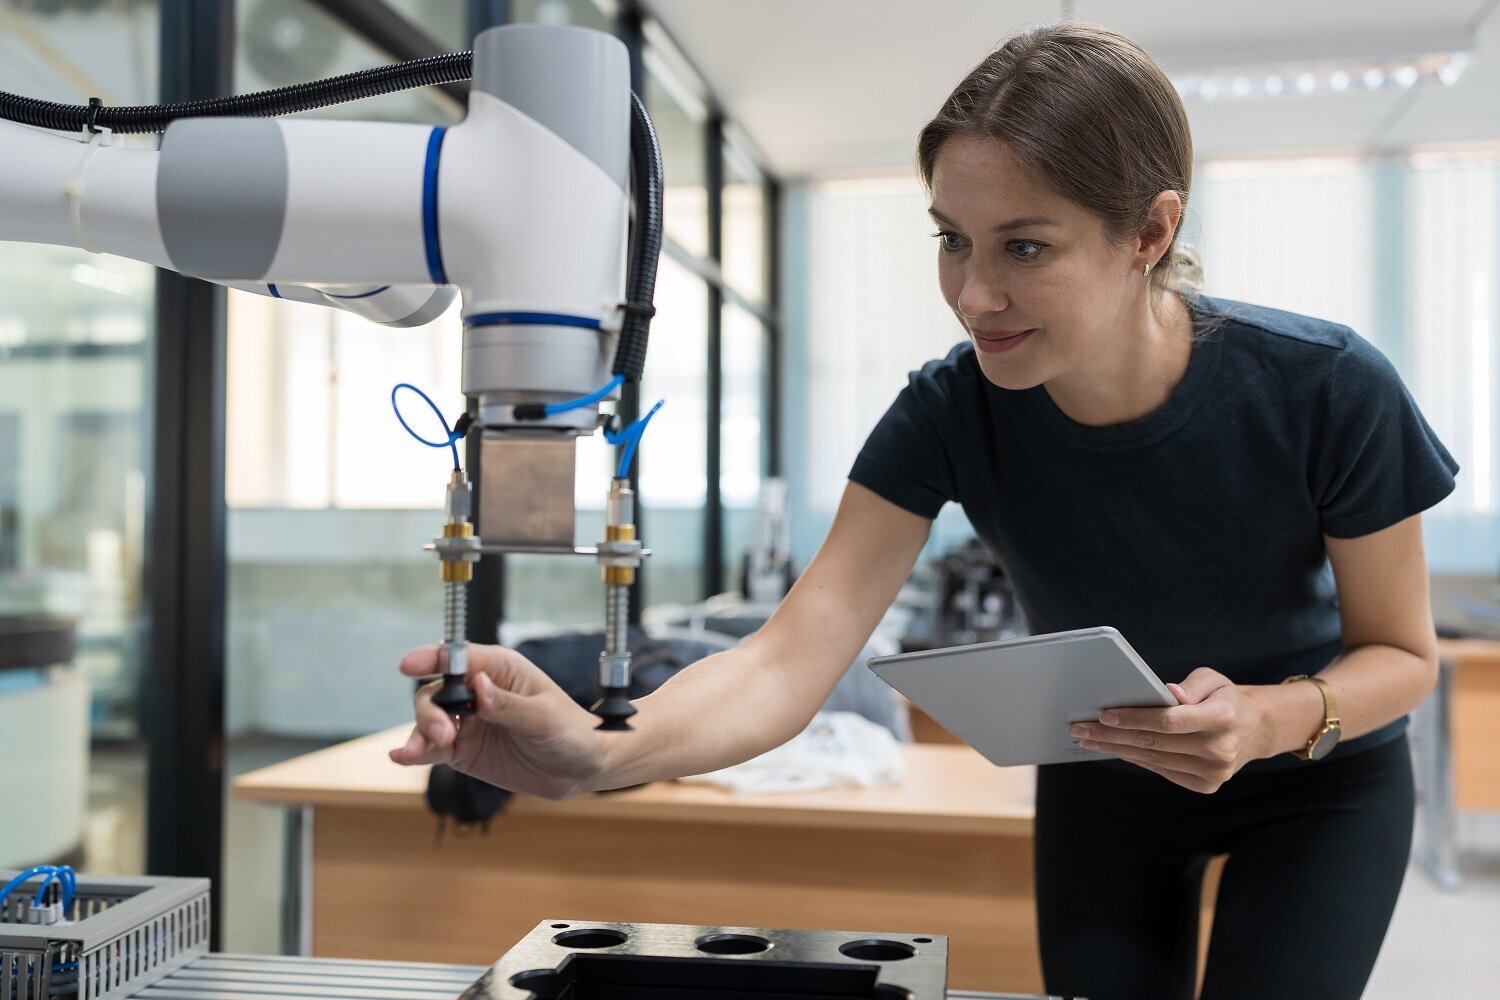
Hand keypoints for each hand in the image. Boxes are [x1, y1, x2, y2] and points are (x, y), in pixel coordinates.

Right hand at [388, 644, 608, 799]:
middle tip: (442, 734)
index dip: (430, 658)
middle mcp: (479, 691)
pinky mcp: (463, 748)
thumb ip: (507, 705)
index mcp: (500, 670)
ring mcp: (469, 720)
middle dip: (429, 710)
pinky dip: (414, 751)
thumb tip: (477, 684)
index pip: (458, 657)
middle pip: (436, 690)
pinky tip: (401, 756)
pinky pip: (432, 748)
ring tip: (417, 752)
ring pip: (429, 719)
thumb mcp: (543, 719)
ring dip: (420, 733)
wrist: (580, 768)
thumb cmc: (571, 732)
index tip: (408, 665)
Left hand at [1068, 667, 1270, 793]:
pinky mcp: (1205, 785)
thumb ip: (1192, 684)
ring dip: (1116, 749)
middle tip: (1079, 728)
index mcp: (1223, 717)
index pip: (1171, 720)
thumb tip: (1168, 693)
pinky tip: (1113, 749)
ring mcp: (1213, 772)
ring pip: (1154, 760)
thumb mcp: (1214, 679)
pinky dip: (1135, 759)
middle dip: (1112, 735)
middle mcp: (1220, 749)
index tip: (1105, 714)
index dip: (1135, 718)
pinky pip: (1161, 771)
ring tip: (1087, 739)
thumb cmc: (1224, 697)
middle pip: (1155, 743)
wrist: (1254, 730)